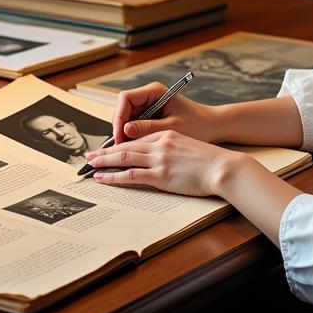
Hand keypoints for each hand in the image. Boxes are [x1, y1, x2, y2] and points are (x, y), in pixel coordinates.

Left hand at [85, 130, 242, 198]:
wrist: (222, 167)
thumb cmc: (210, 161)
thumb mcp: (188, 147)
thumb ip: (171, 148)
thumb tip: (159, 158)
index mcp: (167, 135)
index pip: (137, 138)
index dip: (120, 143)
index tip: (109, 148)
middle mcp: (160, 144)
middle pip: (126, 145)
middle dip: (106, 150)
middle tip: (90, 155)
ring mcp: (159, 159)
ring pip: (124, 157)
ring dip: (104, 161)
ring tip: (91, 164)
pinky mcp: (160, 176)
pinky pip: (130, 175)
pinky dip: (113, 176)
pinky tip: (102, 177)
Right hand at [112, 82, 223, 144]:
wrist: (213, 126)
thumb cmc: (198, 124)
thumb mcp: (172, 128)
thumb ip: (147, 128)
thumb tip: (125, 130)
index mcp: (155, 91)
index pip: (126, 98)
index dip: (119, 117)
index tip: (119, 135)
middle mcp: (150, 96)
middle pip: (123, 108)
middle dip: (120, 127)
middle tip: (119, 146)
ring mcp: (150, 106)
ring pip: (127, 118)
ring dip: (125, 133)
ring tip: (125, 149)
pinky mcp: (151, 116)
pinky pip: (135, 124)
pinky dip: (133, 136)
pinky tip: (134, 148)